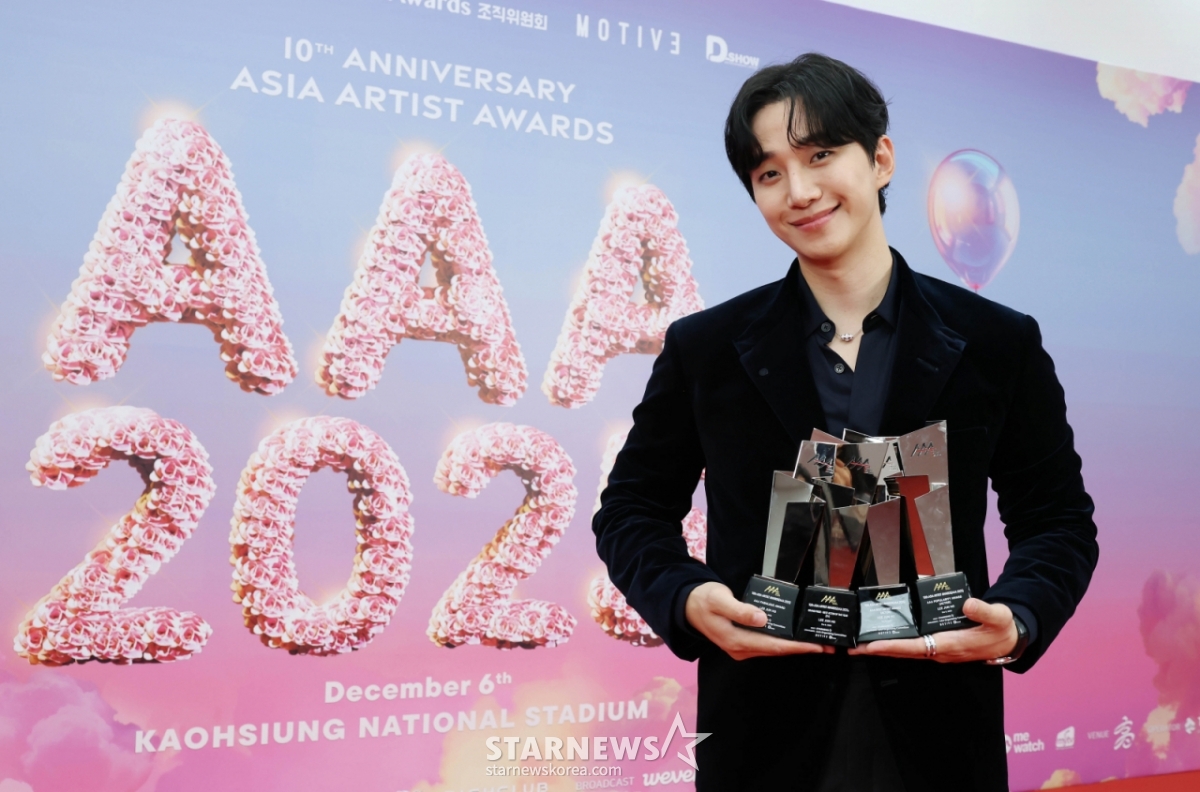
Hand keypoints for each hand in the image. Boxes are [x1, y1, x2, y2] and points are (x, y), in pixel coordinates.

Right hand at [685, 581, 832, 660]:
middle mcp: (740, 649)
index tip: (817, 646)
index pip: (773, 646)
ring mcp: (741, 648)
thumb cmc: (704, 599)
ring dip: (794, 647)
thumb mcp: (720, 600)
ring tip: (816, 642)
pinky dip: (783, 642)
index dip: (797, 647)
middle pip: (776, 651)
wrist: (686, 605)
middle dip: (802, 649)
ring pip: (773, 650)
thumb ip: (741, 609)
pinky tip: (794, 637)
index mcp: (736, 640)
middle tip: (827, 646)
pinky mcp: (742, 643)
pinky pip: (766, 645)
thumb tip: (763, 619)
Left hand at [847, 599, 1017, 662]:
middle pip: (903, 652)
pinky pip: (912, 645)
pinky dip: (896, 643)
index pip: (915, 647)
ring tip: (860, 644)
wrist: (1008, 640)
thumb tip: (966, 604)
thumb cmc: (1001, 629)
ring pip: (906, 650)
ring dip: (884, 647)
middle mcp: (939, 650)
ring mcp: (937, 649)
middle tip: (853, 648)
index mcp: (950, 645)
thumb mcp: (998, 618)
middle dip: (878, 650)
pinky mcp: (938, 644)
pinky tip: (884, 637)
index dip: (893, 647)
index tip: (871, 646)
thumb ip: (984, 610)